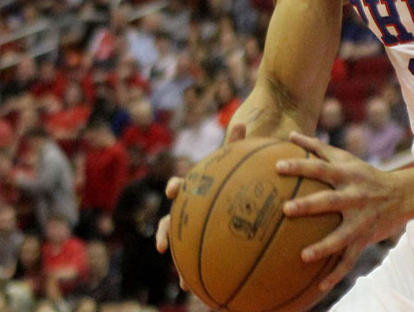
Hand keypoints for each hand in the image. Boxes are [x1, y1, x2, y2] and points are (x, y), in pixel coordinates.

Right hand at [156, 123, 246, 289]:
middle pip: (172, 222)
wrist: (249, 193)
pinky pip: (205, 263)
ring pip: (183, 248)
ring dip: (182, 265)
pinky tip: (213, 294)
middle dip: (167, 234)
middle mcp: (193, 210)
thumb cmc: (243, 173)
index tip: (175, 189)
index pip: (182, 187)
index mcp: (198, 190)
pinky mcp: (208, 244)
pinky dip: (205, 278)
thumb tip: (241, 120)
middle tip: (164, 246)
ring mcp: (197, 228)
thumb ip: (238, 144)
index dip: (176, 188)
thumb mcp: (242, 160)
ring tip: (184, 282)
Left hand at [277, 131, 409, 293]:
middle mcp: (354, 197)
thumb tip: (290, 134)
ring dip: (324, 247)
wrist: (403, 195)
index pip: (320, 168)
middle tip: (286, 208)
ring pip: (342, 235)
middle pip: (330, 201)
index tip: (278, 166)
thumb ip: (318, 148)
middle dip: (309, 205)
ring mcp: (361, 220)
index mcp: (347, 176)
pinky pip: (349, 260)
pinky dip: (335, 274)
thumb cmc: (365, 174)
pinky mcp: (365, 239)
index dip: (300, 166)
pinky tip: (318, 287)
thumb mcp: (346, 158)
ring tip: (304, 256)